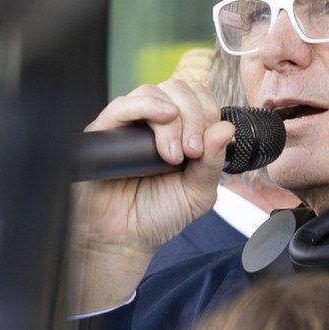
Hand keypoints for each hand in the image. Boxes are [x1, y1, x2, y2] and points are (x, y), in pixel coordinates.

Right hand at [68, 79, 233, 313]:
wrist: (124, 241)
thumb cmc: (158, 215)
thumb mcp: (198, 192)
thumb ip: (213, 162)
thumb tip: (227, 128)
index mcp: (178, 128)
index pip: (196, 95)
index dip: (208, 110)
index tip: (208, 144)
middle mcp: (151, 121)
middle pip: (177, 88)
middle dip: (194, 116)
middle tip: (193, 152)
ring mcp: (126, 125)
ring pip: (152, 92)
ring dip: (173, 119)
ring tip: (175, 154)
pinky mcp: (101, 133)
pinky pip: (120, 106)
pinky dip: (145, 106)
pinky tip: (164, 118)